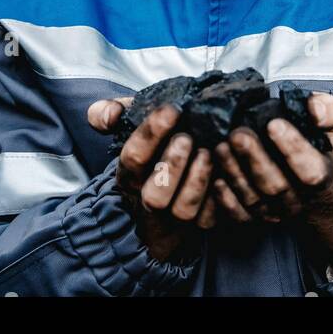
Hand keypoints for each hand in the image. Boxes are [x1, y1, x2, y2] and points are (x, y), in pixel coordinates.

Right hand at [87, 97, 217, 262]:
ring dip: (196, 182)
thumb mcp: (130, 122)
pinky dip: (216, 200)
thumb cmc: (154, 142)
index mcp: (130, 173)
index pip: (133, 157)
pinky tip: (223, 175)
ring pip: (182, 211)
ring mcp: (174, 214)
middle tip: (187, 138)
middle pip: (154, 195)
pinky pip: (208, 220)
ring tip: (207, 153)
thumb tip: (109, 115)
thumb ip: (111, 112)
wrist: (178, 166)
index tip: (171, 110)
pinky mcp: (198, 223)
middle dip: (171, 166)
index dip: (150, 134)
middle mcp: (149, 196)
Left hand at [215, 93, 332, 269]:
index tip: (273, 124)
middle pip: (277, 187)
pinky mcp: (256, 218)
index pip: (311, 170)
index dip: (293, 148)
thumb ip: (328, 110)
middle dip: (255, 159)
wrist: (309, 174)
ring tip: (221, 147)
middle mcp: (300, 198)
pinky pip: (240, 215)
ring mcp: (277, 211)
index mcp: (322, 174)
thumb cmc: (314, 142)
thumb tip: (315, 109)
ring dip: (235, 174)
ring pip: (255, 200)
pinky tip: (216, 178)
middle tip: (238, 134)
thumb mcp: (328, 121)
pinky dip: (226, 199)